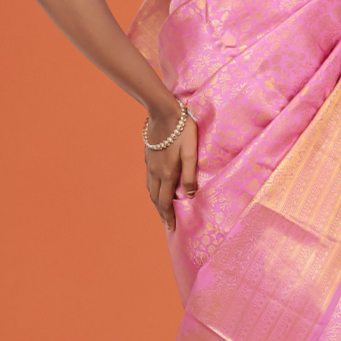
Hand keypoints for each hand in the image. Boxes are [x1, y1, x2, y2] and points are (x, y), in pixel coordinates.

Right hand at [144, 103, 197, 232]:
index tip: (171, 228)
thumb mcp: (191, 153)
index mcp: (166, 174)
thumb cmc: (182, 131)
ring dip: (156, 201)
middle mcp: (155, 172)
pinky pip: (149, 178)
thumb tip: (188, 195)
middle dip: (161, 212)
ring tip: (162, 209)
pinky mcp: (148, 155)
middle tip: (167, 223)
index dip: (168, 216)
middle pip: (156, 198)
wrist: (163, 112)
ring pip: (150, 188)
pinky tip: (158, 186)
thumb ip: (190, 175)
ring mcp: (150, 164)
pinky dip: (153, 188)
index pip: (165, 202)